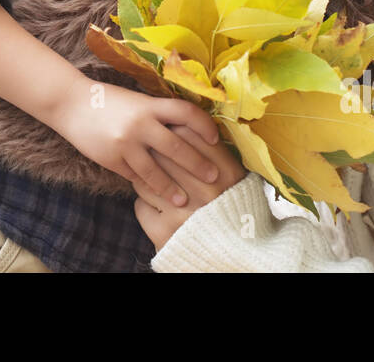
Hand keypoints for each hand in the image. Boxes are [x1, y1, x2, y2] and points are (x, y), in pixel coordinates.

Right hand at [50, 74, 222, 207]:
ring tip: (184, 201)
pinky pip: (134, 177)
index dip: (204, 126)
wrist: (70, 102)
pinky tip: (155, 196)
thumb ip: (159, 113)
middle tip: (213, 177)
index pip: (186, 113)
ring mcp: (125, 143)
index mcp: (150, 104)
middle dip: (197, 164)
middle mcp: (140, 123)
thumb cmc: (108, 99)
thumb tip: (187, 129)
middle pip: (177, 146)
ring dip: (172, 188)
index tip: (215, 139)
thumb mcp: (138, 100)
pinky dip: (146, 186)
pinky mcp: (111, 159)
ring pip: (155, 171)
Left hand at [132, 123, 246, 249]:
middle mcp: (205, 193)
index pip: (188, 133)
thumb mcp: (233, 176)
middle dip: (154, 148)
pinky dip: (143, 203)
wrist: (233, 250)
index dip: (173, 127)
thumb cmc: (230, 205)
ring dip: (145, 175)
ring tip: (151, 176)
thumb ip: (213, 150)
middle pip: (163, 152)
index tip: (169, 130)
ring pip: (146, 178)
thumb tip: (182, 124)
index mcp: (226, 173)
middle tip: (153, 149)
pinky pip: (140, 205)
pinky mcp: (164, 232)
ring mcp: (183, 214)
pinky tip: (154, 203)